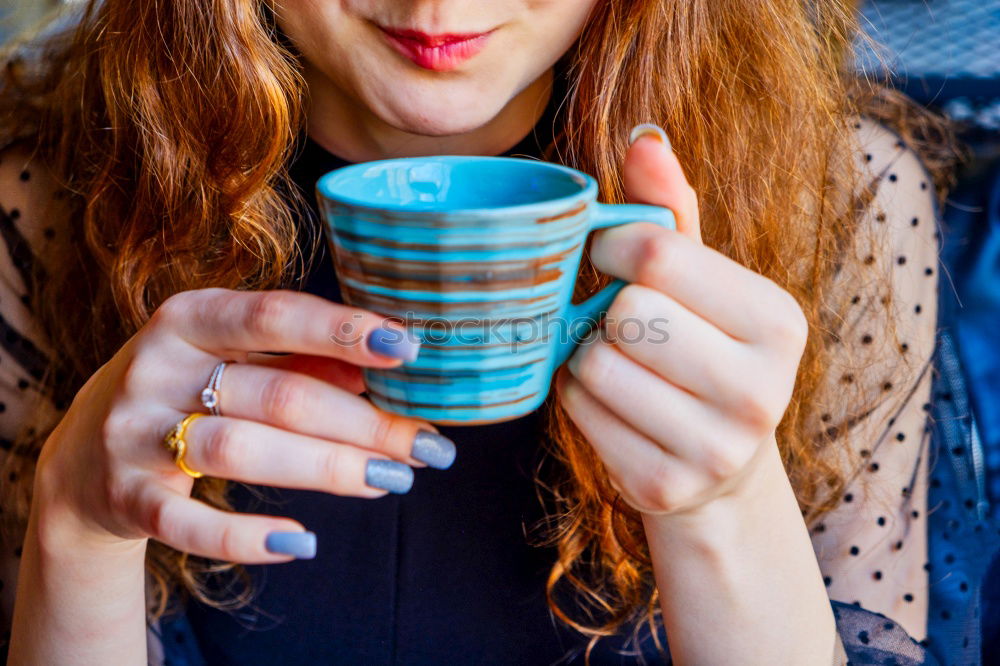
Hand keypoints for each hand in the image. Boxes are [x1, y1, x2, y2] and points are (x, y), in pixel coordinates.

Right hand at [34, 288, 454, 561]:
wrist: (82, 454)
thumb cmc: (185, 391)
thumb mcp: (232, 360)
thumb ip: (299, 361)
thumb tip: (375, 375)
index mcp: (192, 318)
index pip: (277, 316)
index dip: (345, 331)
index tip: (409, 349)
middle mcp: (159, 366)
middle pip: (278, 395)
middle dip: (362, 423)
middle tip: (427, 447)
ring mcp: (136, 433)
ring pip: (243, 450)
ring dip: (326, 468)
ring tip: (390, 481)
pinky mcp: (125, 497)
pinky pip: (188, 524)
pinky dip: (247, 537)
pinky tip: (302, 541)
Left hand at [557, 125, 808, 516]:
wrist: (718, 467)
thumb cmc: (702, 352)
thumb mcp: (702, 282)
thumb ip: (671, 213)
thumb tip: (643, 136)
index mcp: (777, 321)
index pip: (658, 256)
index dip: (612, 248)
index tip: (611, 258)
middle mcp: (761, 389)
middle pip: (627, 313)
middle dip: (606, 309)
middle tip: (620, 320)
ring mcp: (715, 448)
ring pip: (595, 363)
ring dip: (587, 354)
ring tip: (618, 361)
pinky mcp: (665, 486)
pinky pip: (580, 411)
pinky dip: (578, 397)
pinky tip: (610, 399)